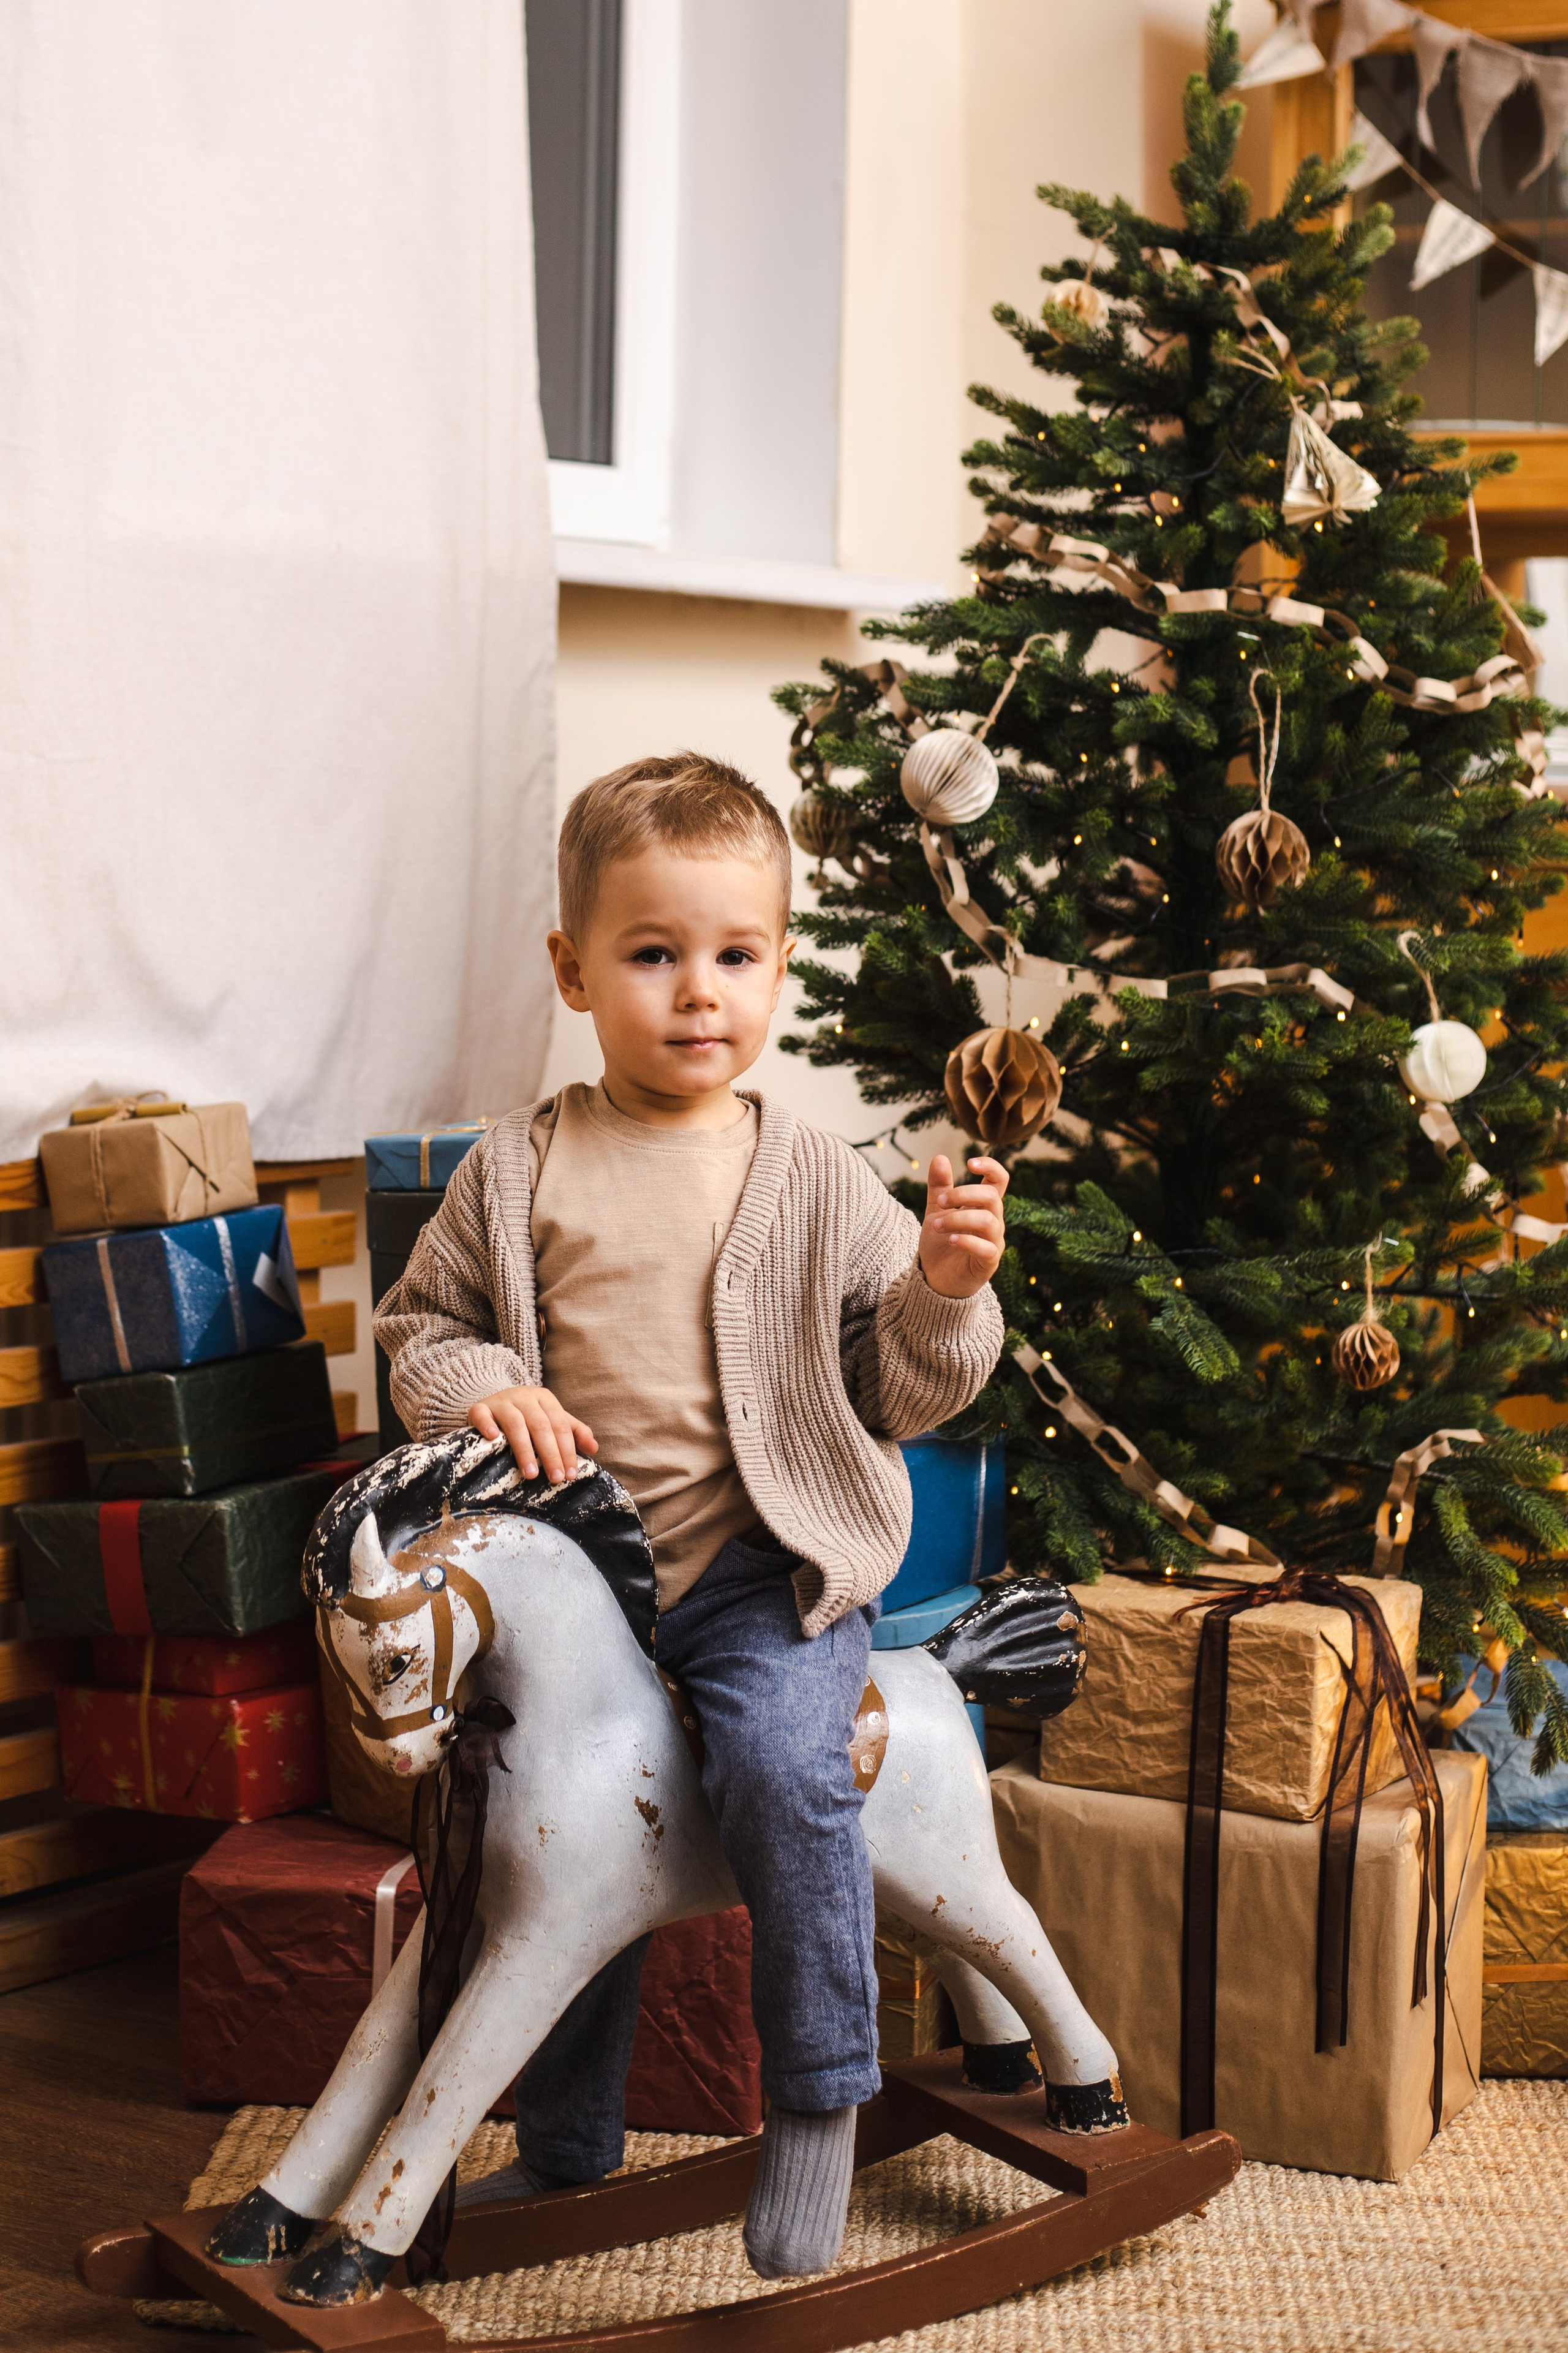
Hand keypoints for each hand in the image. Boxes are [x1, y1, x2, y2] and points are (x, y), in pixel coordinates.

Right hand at [468, 1385, 597, 1482]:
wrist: (494, 1401)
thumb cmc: (528, 1416)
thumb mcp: (552, 1419)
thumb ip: (575, 1432)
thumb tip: (594, 1448)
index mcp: (545, 1399)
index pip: (560, 1426)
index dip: (567, 1450)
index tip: (570, 1474)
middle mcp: (524, 1397)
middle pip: (541, 1426)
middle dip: (550, 1454)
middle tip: (556, 1479)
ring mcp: (501, 1401)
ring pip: (515, 1424)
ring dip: (524, 1450)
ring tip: (531, 1473)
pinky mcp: (480, 1407)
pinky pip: (482, 1415)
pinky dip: (487, 1425)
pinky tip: (493, 1439)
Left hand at [918, 1154, 1009, 1298]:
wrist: (935, 1279)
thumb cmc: (940, 1244)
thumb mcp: (936, 1211)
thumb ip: (939, 1187)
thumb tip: (940, 1157)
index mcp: (983, 1206)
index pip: (999, 1180)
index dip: (991, 1167)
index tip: (970, 1163)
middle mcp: (993, 1221)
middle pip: (992, 1197)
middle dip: (964, 1195)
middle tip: (940, 1203)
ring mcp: (993, 1242)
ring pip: (988, 1221)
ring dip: (959, 1218)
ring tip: (936, 1225)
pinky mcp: (989, 1262)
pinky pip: (986, 1248)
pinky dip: (967, 1241)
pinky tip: (950, 1239)